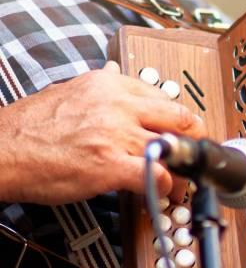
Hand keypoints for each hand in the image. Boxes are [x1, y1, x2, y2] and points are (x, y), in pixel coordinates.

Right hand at [0, 61, 205, 204]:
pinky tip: (160, 191)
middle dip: (194, 140)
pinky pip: (157, 174)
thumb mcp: (70, 91)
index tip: (185, 131)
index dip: (180, 119)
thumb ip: (101, 89)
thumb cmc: (29, 129)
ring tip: (179, 180)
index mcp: (109, 85)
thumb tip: (120, 77)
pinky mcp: (110, 165)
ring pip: (173, 149)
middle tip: (195, 155)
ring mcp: (115, 134)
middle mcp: (117, 105)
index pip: (164, 97)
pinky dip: (166, 186)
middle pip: (180, 117)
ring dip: (181, 169)